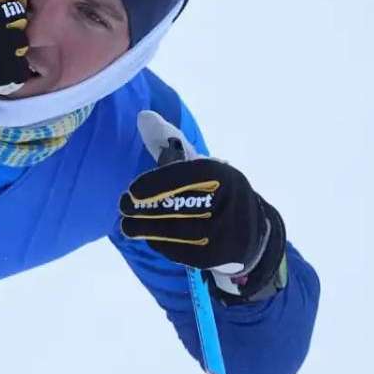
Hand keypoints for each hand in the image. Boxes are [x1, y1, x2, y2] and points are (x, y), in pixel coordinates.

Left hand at [119, 112, 286, 302]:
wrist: (249, 232)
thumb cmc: (213, 192)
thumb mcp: (196, 164)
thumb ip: (167, 142)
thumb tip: (143, 117)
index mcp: (225, 175)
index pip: (190, 175)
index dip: (159, 183)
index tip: (132, 190)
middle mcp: (231, 203)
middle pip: (183, 207)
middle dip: (148, 209)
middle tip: (124, 207)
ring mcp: (226, 233)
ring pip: (179, 232)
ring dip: (148, 229)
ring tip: (128, 226)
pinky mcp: (218, 257)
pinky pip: (183, 252)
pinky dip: (162, 245)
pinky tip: (150, 238)